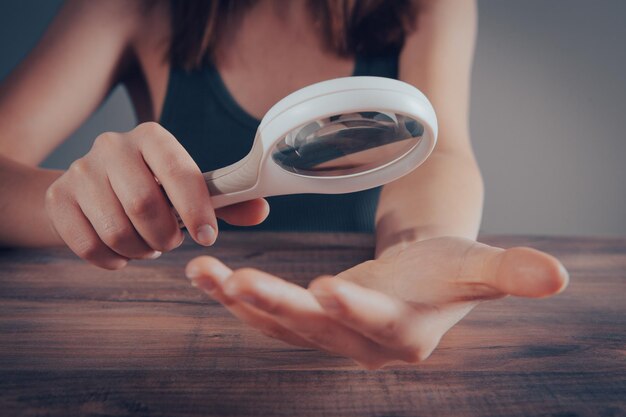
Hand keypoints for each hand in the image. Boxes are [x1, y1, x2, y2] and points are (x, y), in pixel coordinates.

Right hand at [45, 122, 268, 268]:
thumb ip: (223, 201)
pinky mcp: (57, 198)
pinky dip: (113, 261)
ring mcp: (79, 170)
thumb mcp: (186, 190)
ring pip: (117, 231)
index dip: (197, 211)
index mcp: (152, 137)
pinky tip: (121, 252)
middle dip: (166, 237)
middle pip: (145, 206)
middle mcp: (112, 145)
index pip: (181, 173)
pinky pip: (89, 247)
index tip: (207, 237)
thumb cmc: (148, 189)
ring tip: (146, 243)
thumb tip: (261, 210)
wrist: (87, 190)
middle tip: (169, 241)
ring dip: (141, 250)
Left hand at [185, 236, 568, 368]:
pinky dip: (234, 296)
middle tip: (236, 279)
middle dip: (276, 303)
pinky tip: (207, 275)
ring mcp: (328, 336)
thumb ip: (511, 272)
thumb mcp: (477, 267)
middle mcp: (361, 342)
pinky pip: (265, 313)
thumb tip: (558, 275)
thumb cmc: (448, 271)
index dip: (357, 308)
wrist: (420, 283)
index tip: (328, 289)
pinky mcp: (305, 322)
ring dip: (239, 298)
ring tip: (204, 271)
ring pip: (279, 321)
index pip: (379, 321)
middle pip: (315, 324)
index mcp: (405, 330)